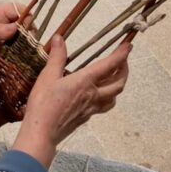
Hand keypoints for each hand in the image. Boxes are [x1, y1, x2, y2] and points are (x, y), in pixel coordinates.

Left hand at [0, 3, 22, 72]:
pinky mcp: (6, 54)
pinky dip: (22, 59)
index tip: (28, 31)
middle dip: (30, 36)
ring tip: (27, 57)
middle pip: (27, 27)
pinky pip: (18, 55)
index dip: (28, 19)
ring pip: (25, 42)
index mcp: (2, 13)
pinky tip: (23, 64)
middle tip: (28, 47)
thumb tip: (17, 29)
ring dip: (28, 48)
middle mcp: (8, 25)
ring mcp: (8, 40)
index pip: (22, 11)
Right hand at [13, 35, 130, 168]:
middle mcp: (93, 95)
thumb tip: (59, 38)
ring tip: (115, 76)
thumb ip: (57, 57)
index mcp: (85, 81)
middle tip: (123, 59)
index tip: (129, 45)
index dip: (121, 54)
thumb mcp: (48, 76)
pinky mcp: (86, 117)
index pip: (109, 65)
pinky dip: (108, 97)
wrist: (42, 133)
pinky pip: (104, 106)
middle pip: (119, 83)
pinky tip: (99, 95)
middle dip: (125, 69)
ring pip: (114, 97)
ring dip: (119, 85)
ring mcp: (91, 108)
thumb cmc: (44, 104)